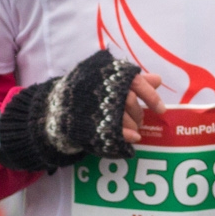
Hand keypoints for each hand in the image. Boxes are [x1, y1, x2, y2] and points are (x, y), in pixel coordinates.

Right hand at [0, 50, 145, 171]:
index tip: (161, 109)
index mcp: (107, 76)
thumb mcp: (106, 81)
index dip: (151, 97)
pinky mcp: (90, 128)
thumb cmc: (85, 92)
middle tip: (141, 119)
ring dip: (134, 126)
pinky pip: (114, 135)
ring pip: (124, 119)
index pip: (136, 83)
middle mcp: (102, 91)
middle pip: (130, 103)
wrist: (53, 110)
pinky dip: (126, 137)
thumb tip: (158, 80)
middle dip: (138, 114)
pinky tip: (132, 140)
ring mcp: (96, 111)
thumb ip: (132, 81)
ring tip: (134, 129)